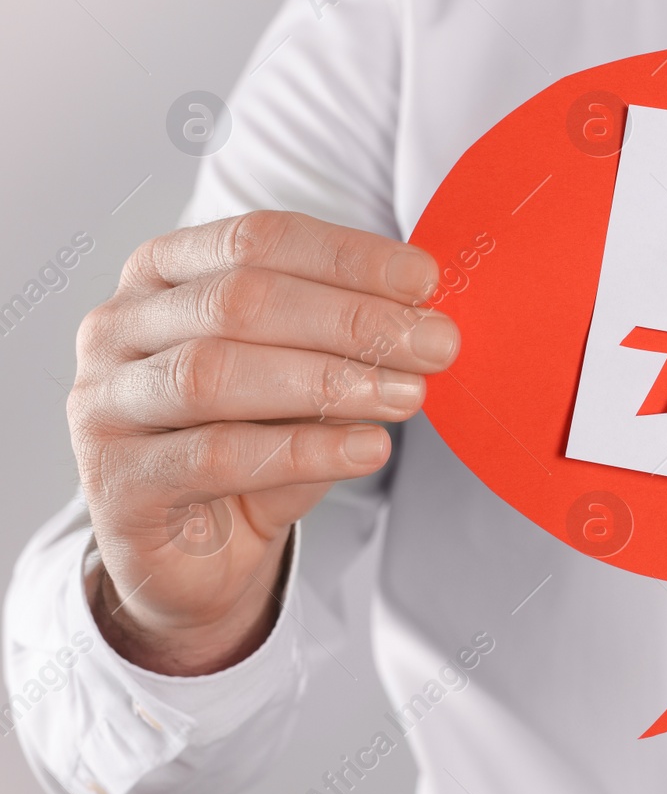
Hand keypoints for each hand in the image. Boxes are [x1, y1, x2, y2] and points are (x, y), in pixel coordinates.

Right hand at [67, 211, 459, 673]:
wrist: (197, 553)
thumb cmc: (253, 440)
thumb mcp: (305, 374)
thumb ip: (345, 337)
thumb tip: (425, 314)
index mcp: (163, 274)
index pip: (257, 239)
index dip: (347, 256)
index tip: (426, 281)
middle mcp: (118, 328)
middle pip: (240, 302)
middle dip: (351, 319)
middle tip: (435, 344)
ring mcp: (104, 405)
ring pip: (215, 373)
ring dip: (327, 381)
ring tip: (407, 395)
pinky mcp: (114, 484)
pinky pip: (214, 456)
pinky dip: (304, 449)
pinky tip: (368, 448)